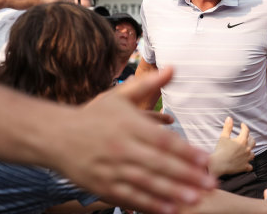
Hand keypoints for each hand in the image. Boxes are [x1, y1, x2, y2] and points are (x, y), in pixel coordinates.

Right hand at [51, 67, 215, 212]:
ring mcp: (111, 169)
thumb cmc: (93, 115)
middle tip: (211, 185)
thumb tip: (174, 67)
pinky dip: (148, 205)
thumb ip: (148, 84)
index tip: (206, 160)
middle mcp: (122, 148)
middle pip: (159, 164)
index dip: (186, 152)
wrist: (55, 136)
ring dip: (172, 193)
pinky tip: (168, 210)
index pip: (163, 141)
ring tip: (195, 200)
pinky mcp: (102, 186)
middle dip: (186, 176)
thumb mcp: (119, 96)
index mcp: (129, 125)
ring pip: (146, 184)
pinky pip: (129, 197)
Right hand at [209, 117, 254, 175]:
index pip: (246, 130)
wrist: (218, 164)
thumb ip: (227, 127)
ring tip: (247, 150)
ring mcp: (247, 159)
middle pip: (253, 142)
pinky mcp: (244, 167)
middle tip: (246, 137)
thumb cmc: (220, 150)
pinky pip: (250, 166)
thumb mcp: (223, 137)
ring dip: (250, 151)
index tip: (242, 125)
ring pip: (252, 154)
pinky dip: (248, 164)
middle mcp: (247, 149)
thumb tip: (229, 118)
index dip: (244, 126)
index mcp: (242, 140)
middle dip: (250, 138)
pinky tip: (246, 164)